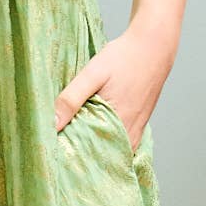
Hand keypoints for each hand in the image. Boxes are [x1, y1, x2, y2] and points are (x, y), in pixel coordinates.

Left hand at [54, 14, 177, 148]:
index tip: (54, 158)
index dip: (71, 159)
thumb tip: (52, 125)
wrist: (154, 46)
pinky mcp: (139, 124)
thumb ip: (71, 99)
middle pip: (101, 158)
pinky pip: (120, 142)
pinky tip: (90, 132)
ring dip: (93, 149)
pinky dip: (105, 140)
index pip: (91, 157)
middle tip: (58, 154)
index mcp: (117, 127)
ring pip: (111, 151)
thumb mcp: (93, 74)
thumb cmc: (123, 58)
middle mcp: (129, 135)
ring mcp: (136, 131)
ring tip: (71, 146)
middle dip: (80, 158)